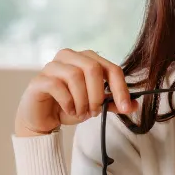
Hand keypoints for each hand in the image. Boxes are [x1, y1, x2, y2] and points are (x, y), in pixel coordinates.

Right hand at [15, 49, 138, 137]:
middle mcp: (69, 56)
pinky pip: (57, 86)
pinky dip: (68, 102)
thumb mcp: (95, 106)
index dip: (121, 88)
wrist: (42, 118)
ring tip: (80, 112)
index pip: (110, 68)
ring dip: (82, 100)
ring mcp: (52, 66)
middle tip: (94, 112)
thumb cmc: (69, 106)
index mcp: (86, 59)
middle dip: (98, 95)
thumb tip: (135, 105)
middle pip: (93, 68)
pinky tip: (69, 110)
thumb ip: (113, 103)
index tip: (126, 107)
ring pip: (75, 76)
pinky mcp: (39, 80)